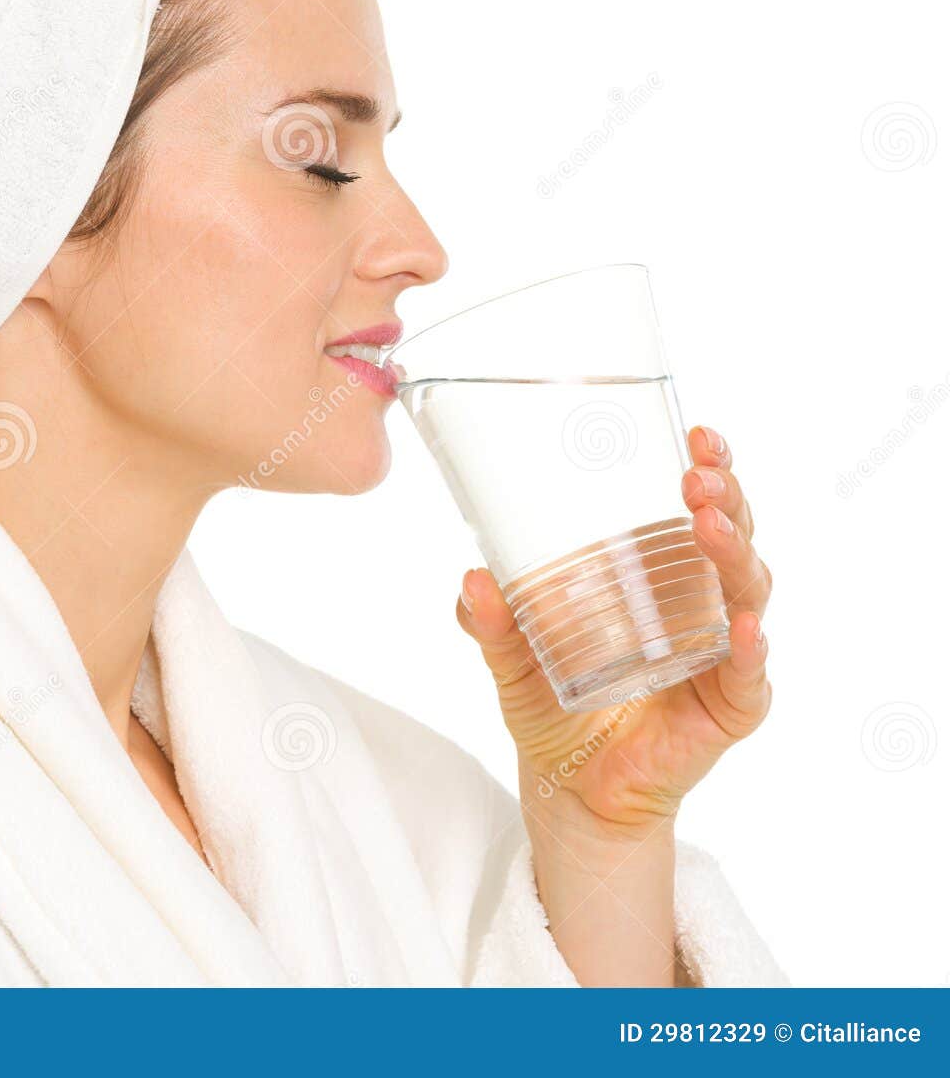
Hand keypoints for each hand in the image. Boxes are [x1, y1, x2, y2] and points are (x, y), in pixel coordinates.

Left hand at [456, 424, 772, 840]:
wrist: (571, 789)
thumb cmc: (553, 704)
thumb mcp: (511, 656)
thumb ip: (491, 620)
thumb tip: (472, 577)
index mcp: (662, 575)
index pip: (700, 508)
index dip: (710, 468)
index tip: (696, 433)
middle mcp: (703, 604)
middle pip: (734, 536)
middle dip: (726, 497)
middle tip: (699, 474)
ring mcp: (723, 654)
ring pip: (747, 592)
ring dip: (733, 554)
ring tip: (708, 524)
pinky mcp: (727, 707)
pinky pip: (748, 676)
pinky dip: (750, 650)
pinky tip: (744, 628)